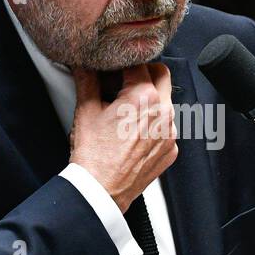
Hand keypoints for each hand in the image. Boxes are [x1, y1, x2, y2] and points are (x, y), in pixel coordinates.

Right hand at [69, 63, 176, 212]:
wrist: (101, 192)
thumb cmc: (93, 157)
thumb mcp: (85, 111)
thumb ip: (87, 79)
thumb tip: (83, 64)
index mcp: (144, 97)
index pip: (139, 62)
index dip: (122, 63)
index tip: (113, 68)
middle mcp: (163, 112)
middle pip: (161, 75)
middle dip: (144, 73)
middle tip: (124, 81)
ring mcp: (169, 133)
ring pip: (166, 101)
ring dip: (150, 98)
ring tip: (125, 111)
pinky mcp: (171, 149)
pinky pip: (166, 126)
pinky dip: (152, 123)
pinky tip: (132, 132)